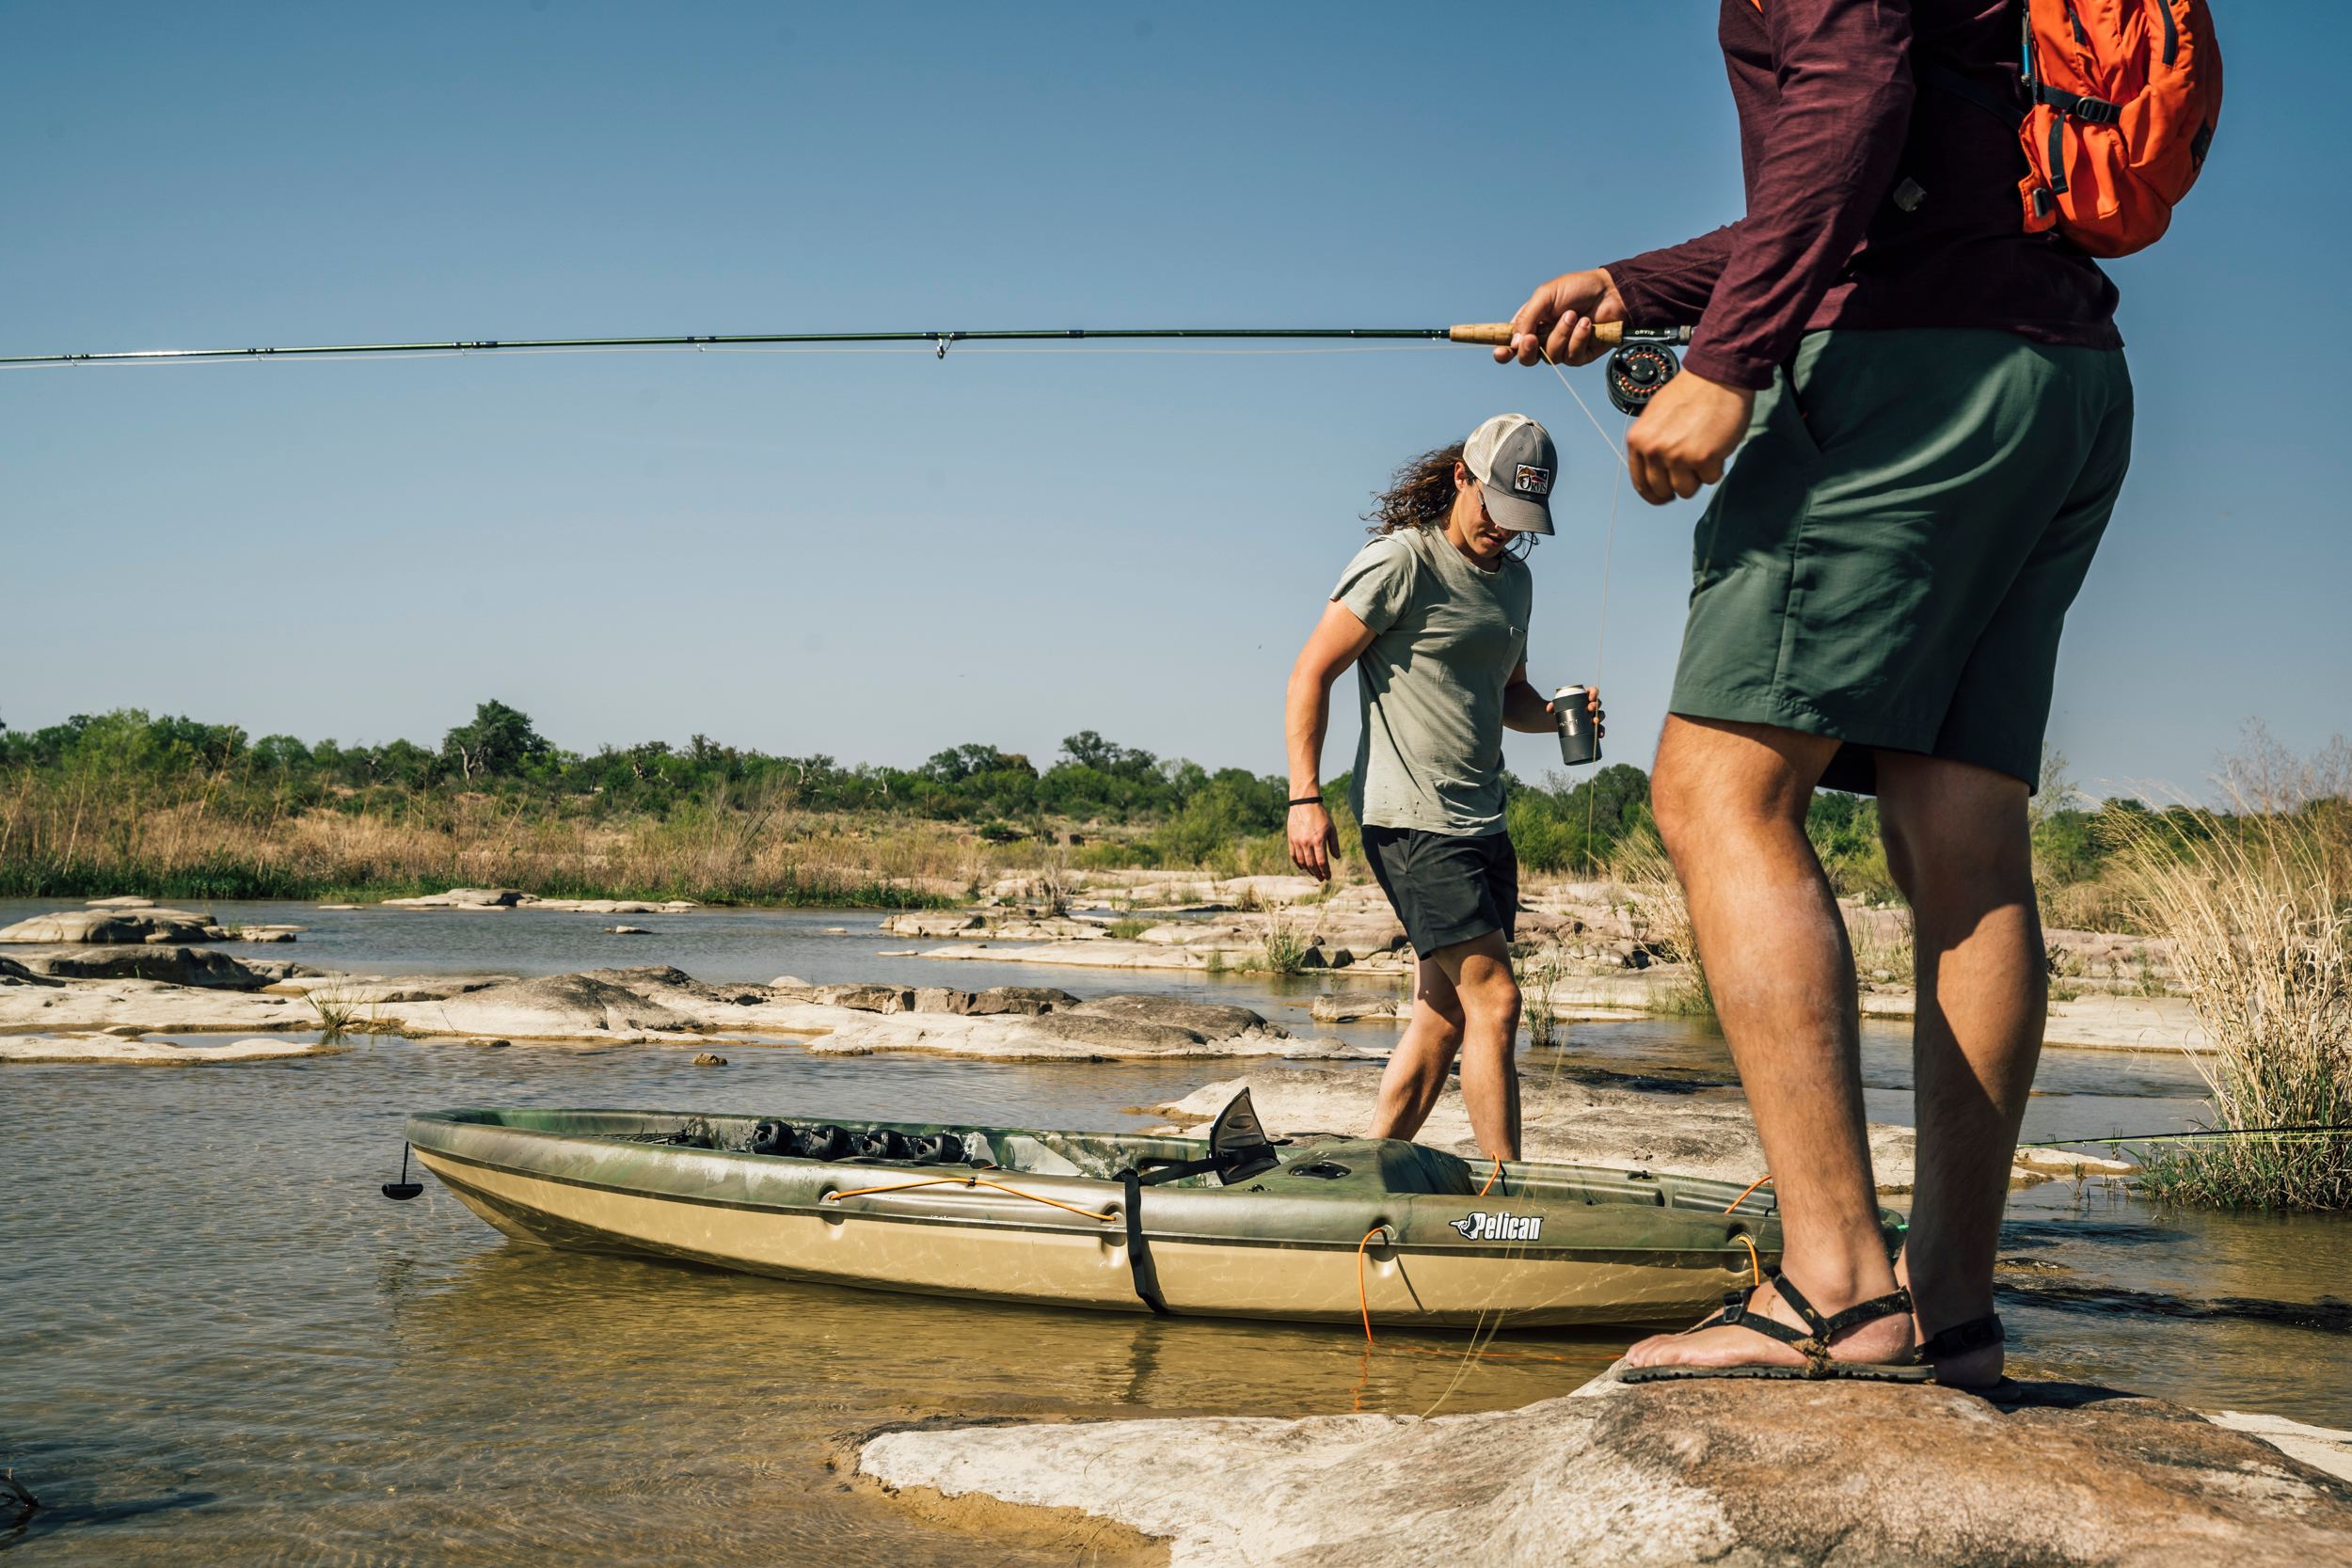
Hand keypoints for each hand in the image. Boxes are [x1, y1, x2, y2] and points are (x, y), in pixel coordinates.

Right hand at [1287, 802, 1339, 881]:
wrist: (1304, 804)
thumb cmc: (1320, 815)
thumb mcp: (1331, 828)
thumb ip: (1334, 844)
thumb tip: (1336, 858)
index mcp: (1318, 841)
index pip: (1322, 862)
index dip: (1325, 871)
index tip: (1328, 877)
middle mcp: (1306, 843)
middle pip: (1311, 864)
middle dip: (1317, 874)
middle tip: (1321, 879)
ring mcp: (1297, 842)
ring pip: (1302, 861)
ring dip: (1308, 870)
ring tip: (1313, 873)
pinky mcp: (1291, 839)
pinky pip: (1293, 855)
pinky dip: (1298, 863)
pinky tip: (1302, 867)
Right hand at [1494, 268, 1624, 367]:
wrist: (1611, 292)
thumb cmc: (1578, 288)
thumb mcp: (1545, 296)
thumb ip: (1527, 318)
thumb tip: (1515, 343)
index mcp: (1531, 323)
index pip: (1512, 343)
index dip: (1504, 352)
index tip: (1501, 353)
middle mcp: (1544, 338)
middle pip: (1527, 359)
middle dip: (1529, 350)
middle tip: (1533, 338)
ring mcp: (1562, 348)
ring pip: (1551, 356)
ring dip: (1561, 335)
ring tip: (1574, 315)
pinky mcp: (1580, 355)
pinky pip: (1571, 356)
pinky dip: (1578, 339)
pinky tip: (1586, 324)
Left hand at [1542, 686, 1607, 740]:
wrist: (1560, 722)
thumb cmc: (1560, 710)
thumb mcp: (1556, 707)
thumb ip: (1552, 706)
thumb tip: (1549, 709)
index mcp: (1584, 697)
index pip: (1593, 691)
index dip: (1594, 693)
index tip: (1590, 697)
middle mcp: (1590, 705)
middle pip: (1597, 703)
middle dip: (1595, 705)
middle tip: (1589, 709)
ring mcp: (1592, 716)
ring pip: (1600, 715)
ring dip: (1599, 718)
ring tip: (1594, 722)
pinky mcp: (1592, 726)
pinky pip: (1599, 728)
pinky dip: (1601, 731)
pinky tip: (1599, 735)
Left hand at [1624, 370, 1753, 505]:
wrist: (1716, 376)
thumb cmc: (1689, 393)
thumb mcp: (1655, 417)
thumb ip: (1651, 443)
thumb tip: (1655, 470)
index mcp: (1638, 440)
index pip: (1641, 483)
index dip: (1653, 494)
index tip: (1663, 496)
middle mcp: (1654, 450)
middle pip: (1663, 491)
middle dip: (1678, 484)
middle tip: (1691, 469)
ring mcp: (1678, 456)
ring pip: (1686, 490)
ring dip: (1698, 476)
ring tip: (1703, 451)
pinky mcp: (1703, 458)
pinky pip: (1710, 479)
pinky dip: (1716, 467)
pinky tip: (1716, 445)